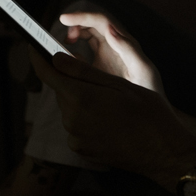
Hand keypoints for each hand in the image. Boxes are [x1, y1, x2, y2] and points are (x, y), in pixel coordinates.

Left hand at [29, 49, 195, 187]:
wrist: (162, 150)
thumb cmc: (147, 112)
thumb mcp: (119, 84)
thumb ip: (83, 71)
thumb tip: (55, 58)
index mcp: (81, 97)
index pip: (47, 72)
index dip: (38, 56)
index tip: (33, 45)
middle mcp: (72, 119)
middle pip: (61, 90)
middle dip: (71, 80)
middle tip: (98, 79)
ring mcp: (75, 136)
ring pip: (68, 107)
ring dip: (80, 100)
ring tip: (110, 103)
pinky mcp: (80, 149)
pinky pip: (75, 125)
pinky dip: (85, 118)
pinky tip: (107, 120)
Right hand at [59, 12, 164, 94]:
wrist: (151, 110)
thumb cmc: (150, 89)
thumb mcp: (143, 69)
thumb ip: (128, 49)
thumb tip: (109, 29)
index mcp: (124, 41)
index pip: (102, 20)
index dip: (83, 16)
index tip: (64, 19)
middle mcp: (116, 43)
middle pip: (93, 23)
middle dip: (77, 24)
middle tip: (65, 39)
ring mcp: (108, 53)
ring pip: (88, 34)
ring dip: (75, 34)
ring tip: (65, 46)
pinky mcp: (101, 65)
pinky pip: (85, 51)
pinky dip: (75, 51)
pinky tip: (70, 62)